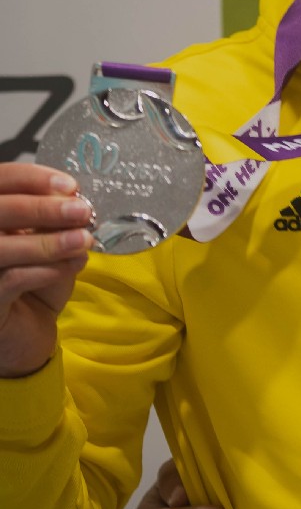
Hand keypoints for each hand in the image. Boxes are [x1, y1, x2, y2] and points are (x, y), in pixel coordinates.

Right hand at [0, 163, 93, 377]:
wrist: (29, 331)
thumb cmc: (39, 278)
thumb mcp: (50, 242)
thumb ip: (53, 218)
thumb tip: (73, 195)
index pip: (0, 180)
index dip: (32, 178)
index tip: (70, 185)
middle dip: (42, 207)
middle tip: (82, 211)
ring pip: (1, 246)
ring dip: (48, 242)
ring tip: (84, 241)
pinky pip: (10, 279)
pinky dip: (46, 270)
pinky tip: (74, 266)